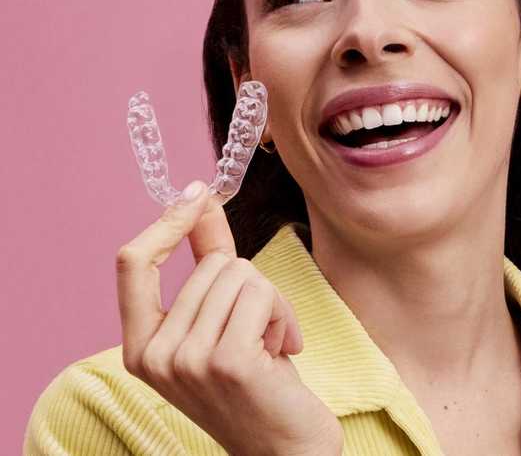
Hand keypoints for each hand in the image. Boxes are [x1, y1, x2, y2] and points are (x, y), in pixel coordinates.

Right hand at [115, 181, 343, 455]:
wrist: (283, 449)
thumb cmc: (255, 384)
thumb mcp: (220, 323)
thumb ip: (206, 263)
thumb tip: (199, 203)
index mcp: (141, 347)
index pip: (133, 263)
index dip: (166, 222)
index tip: (197, 194)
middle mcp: (154, 356)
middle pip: (212, 263)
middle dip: (250, 286)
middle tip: (259, 331)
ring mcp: (187, 360)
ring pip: (240, 273)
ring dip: (270, 303)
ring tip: (269, 345)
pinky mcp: (227, 361)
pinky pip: (261, 293)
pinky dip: (283, 314)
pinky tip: (284, 351)